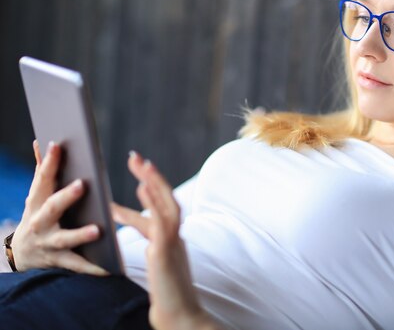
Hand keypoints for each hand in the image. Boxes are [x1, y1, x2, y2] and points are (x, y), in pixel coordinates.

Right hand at [11, 140, 106, 274]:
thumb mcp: (36, 196)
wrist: (22, 254)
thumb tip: (42, 142)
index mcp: (37, 202)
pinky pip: (76, 264)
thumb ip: (43, 170)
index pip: (43, 179)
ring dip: (80, 235)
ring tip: (98, 231)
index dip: (49, 162)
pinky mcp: (58, 260)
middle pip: (52, 207)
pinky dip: (92, 268)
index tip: (58, 145)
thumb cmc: (38, 216)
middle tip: (82, 185)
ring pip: (64, 239)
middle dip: (66, 196)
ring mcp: (48, 242)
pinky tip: (108, 268)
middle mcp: (40, 221)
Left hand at [112, 151, 218, 329]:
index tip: (139, 173)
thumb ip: (155, 248)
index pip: (161, 207)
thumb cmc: (168, 295)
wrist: (181, 316)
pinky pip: (161, 222)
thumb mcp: (160, 264)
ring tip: (140, 163)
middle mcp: (175, 235)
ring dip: (155, 182)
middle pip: (166, 198)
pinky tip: (142, 189)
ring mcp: (172, 242)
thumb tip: (146, 242)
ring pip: (168, 204)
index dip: (149, 190)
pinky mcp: (166, 251)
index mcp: (172, 238)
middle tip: (135, 157)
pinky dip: (153, 203)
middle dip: (151, 177)